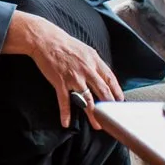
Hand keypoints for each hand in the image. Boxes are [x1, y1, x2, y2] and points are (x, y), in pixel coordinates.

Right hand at [1, 11, 122, 127]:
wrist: (45, 40)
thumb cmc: (65, 44)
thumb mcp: (86, 50)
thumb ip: (95, 63)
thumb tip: (102, 75)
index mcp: (94, 61)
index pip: (110, 79)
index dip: (117, 92)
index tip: (120, 102)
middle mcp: (86, 70)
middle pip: (103, 92)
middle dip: (109, 107)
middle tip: (113, 118)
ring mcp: (73, 77)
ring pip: (87, 100)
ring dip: (93, 114)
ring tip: (97, 125)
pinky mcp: (60, 82)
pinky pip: (64, 101)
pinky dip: (65, 113)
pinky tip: (66, 122)